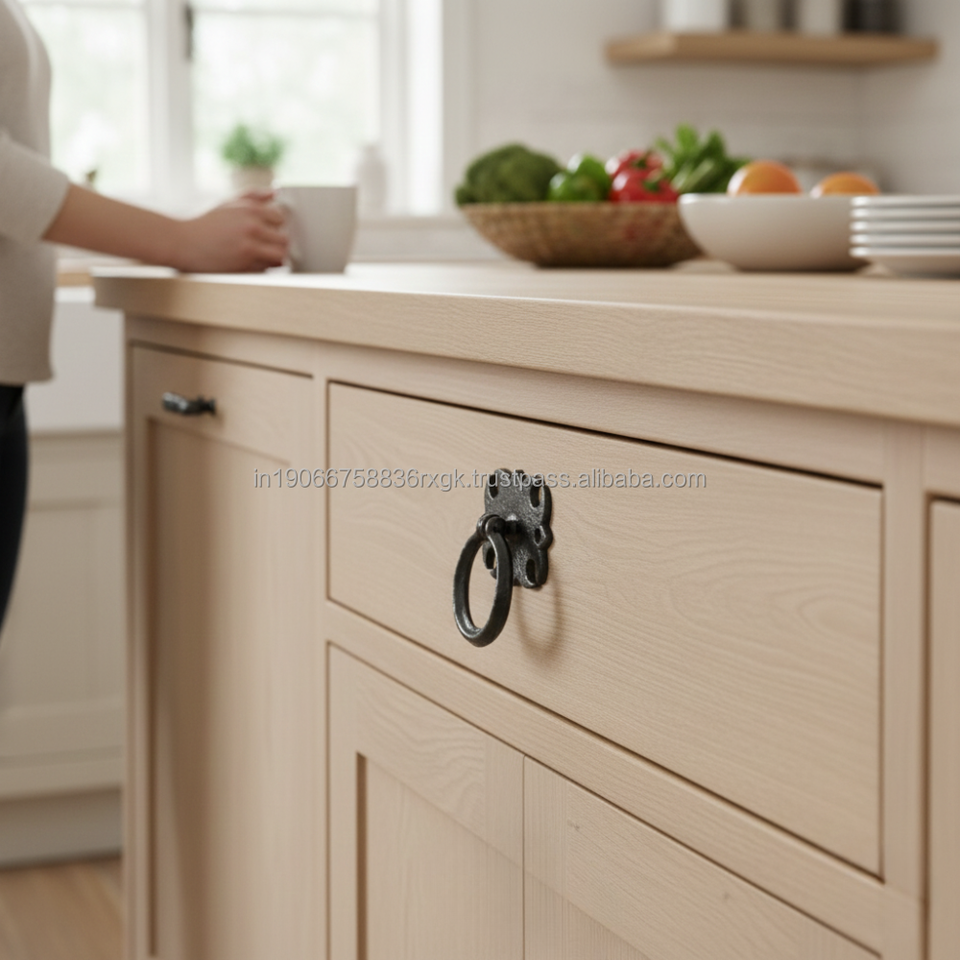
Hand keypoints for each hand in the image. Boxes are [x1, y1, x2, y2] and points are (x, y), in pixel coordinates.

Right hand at [172, 191, 288, 272]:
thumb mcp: (228, 203)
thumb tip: (275, 194)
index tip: (264, 232)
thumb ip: (253, 196)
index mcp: (250, 209)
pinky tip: (248, 263)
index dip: (274, 227)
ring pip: (279, 257)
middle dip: (276, 244)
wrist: (183, 243)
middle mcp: (252, 226)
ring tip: (259, 257)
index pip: (281, 219)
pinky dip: (262, 268)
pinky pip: (266, 269)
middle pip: (285, 239)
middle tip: (264, 247)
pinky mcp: (245, 264)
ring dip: (273, 259)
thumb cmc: (207, 224)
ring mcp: (249, 246)